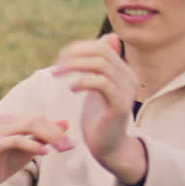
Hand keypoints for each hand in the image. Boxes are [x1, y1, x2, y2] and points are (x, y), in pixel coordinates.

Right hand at [0, 114, 72, 185]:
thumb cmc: (6, 163)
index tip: (71, 143)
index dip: (56, 130)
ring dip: (49, 137)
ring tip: (62, 149)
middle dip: (55, 133)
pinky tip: (45, 153)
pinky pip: (18, 140)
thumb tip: (66, 123)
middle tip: (69, 146)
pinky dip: (33, 145)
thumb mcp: (29, 148)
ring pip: (28, 126)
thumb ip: (45, 136)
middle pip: (35, 120)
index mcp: (10, 119)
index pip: (39, 119)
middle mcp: (2, 120)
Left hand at [53, 35, 146, 184]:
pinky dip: (83, 81)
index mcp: (123, 72)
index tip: (61, 58)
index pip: (103, 46)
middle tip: (56, 66)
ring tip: (58, 75)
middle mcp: (128, 78)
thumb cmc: (99, 118)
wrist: (109, 148)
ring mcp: (125, 91)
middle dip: (75, 55)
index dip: (79, 48)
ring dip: (74, 66)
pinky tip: (71, 89)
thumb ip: (99, 66)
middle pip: (102, 52)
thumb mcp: (98, 87)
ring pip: (101, 65)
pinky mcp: (119, 106)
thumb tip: (109, 38)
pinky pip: (102, 83)